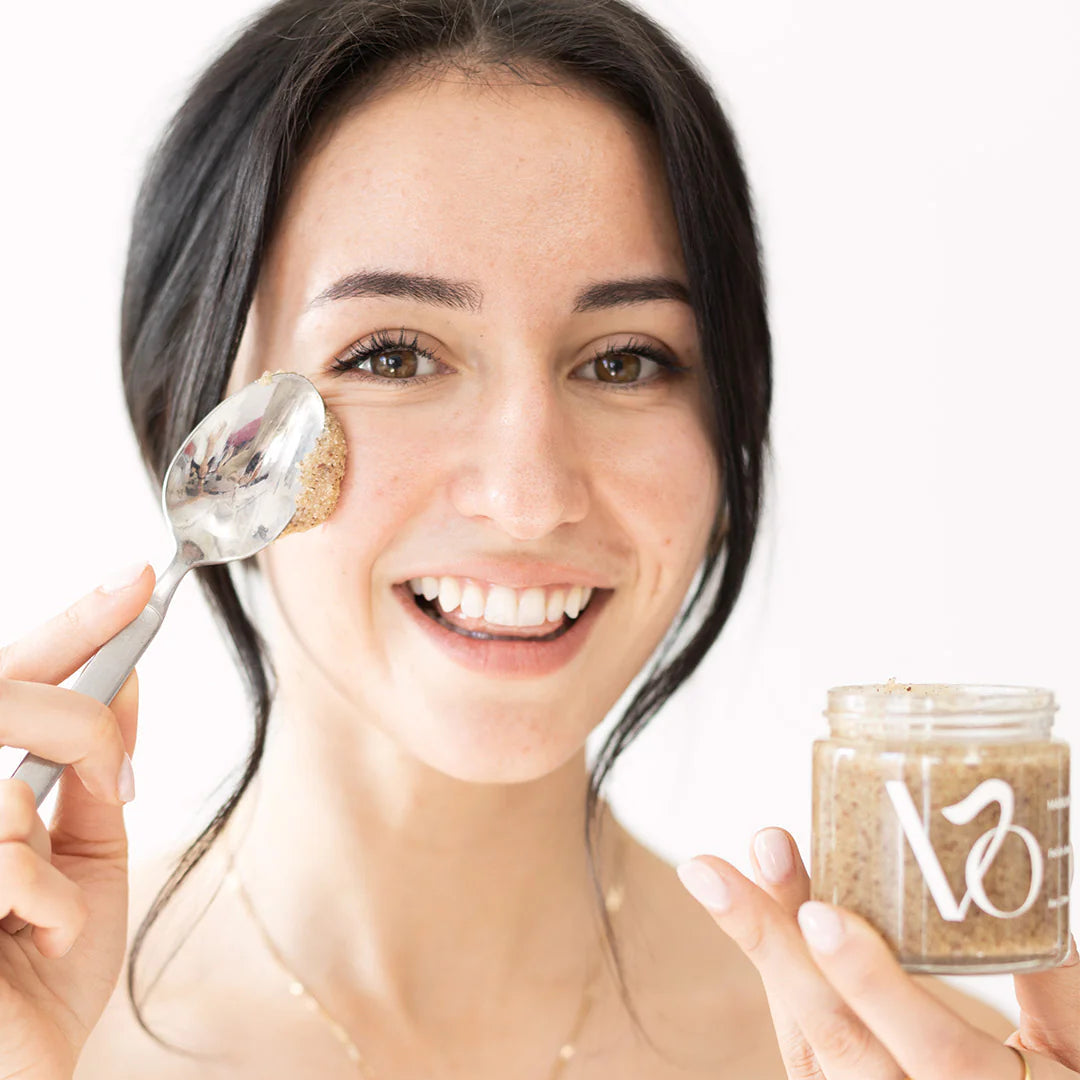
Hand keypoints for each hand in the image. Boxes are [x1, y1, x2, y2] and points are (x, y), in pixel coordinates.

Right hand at [0, 564, 152, 1079]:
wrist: (19, 1069)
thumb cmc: (41, 971)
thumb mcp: (89, 859)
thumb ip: (93, 774)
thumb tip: (125, 682)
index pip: (10, 673)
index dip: (76, 620)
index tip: (143, 573)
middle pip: (7, 701)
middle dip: (79, 727)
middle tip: (113, 780)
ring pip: (6, 791)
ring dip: (54, 861)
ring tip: (37, 920)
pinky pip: (7, 858)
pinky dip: (50, 902)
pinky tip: (24, 943)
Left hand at [676, 828, 1079, 1079]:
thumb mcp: (1078, 1056)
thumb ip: (1057, 986)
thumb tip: (1032, 887)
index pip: (939, 1058)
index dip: (877, 987)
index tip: (820, 914)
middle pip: (835, 1039)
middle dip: (771, 947)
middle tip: (713, 873)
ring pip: (804, 1037)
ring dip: (760, 949)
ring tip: (716, 875)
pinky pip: (802, 1043)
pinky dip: (778, 972)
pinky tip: (755, 911)